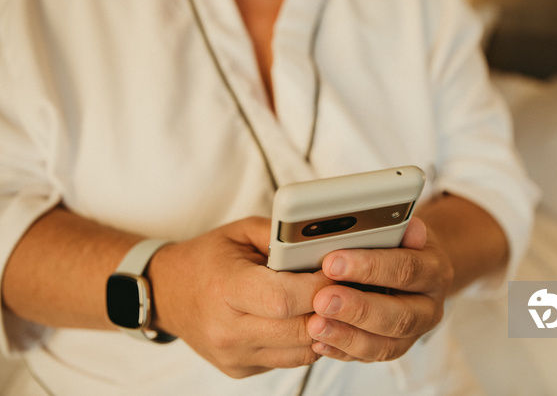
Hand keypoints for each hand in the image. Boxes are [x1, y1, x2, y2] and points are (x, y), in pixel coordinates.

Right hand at [148, 217, 333, 377]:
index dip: (318, 287)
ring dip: (321, 328)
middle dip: (328, 309)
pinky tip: (303, 319)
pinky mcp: (241, 370)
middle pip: (298, 329)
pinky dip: (303, 341)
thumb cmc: (207, 259)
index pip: (284, 299)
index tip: (337, 273)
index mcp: (225, 289)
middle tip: (342, 289)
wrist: (168, 293)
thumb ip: (281, 235)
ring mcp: (233, 355)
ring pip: (301, 351)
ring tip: (325, 303)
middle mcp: (227, 330)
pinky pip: (289, 360)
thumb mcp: (241, 232)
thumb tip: (322, 244)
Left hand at [306, 217, 453, 361]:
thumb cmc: (401, 246)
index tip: (332, 262)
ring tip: (315, 325)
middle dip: (358, 309)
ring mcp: (413, 334)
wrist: (417, 273)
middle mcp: (429, 307)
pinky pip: (368, 357)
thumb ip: (399, 229)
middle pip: (399, 315)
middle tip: (322, 300)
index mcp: (433, 271)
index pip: (406, 269)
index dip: (370, 267)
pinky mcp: (393, 349)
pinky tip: (319, 342)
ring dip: (347, 336)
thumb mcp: (403, 230)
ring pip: (386, 344)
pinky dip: (342, 351)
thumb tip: (408, 226)